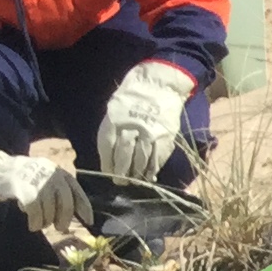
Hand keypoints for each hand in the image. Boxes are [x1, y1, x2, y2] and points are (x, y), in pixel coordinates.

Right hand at [0, 150, 92, 237]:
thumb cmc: (25, 181)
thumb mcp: (45, 182)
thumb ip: (59, 195)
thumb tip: (74, 217)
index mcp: (58, 172)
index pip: (76, 191)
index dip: (84, 207)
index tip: (89, 222)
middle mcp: (50, 173)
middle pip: (65, 202)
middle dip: (64, 218)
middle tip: (60, 228)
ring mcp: (36, 179)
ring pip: (50, 208)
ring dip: (47, 221)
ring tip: (40, 224)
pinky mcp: (22, 188)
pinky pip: (35, 211)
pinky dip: (36, 222)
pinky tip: (33, 225)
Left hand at [95, 60, 196, 181]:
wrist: (158, 87)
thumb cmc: (132, 100)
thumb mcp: (115, 111)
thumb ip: (112, 132)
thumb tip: (111, 157)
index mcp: (115, 121)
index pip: (107, 147)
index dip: (107, 163)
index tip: (108, 174)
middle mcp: (131, 129)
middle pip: (123, 156)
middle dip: (120, 172)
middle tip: (120, 182)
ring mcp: (149, 135)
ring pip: (140, 160)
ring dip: (136, 174)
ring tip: (133, 182)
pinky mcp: (164, 138)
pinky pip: (156, 159)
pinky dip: (152, 170)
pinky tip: (149, 177)